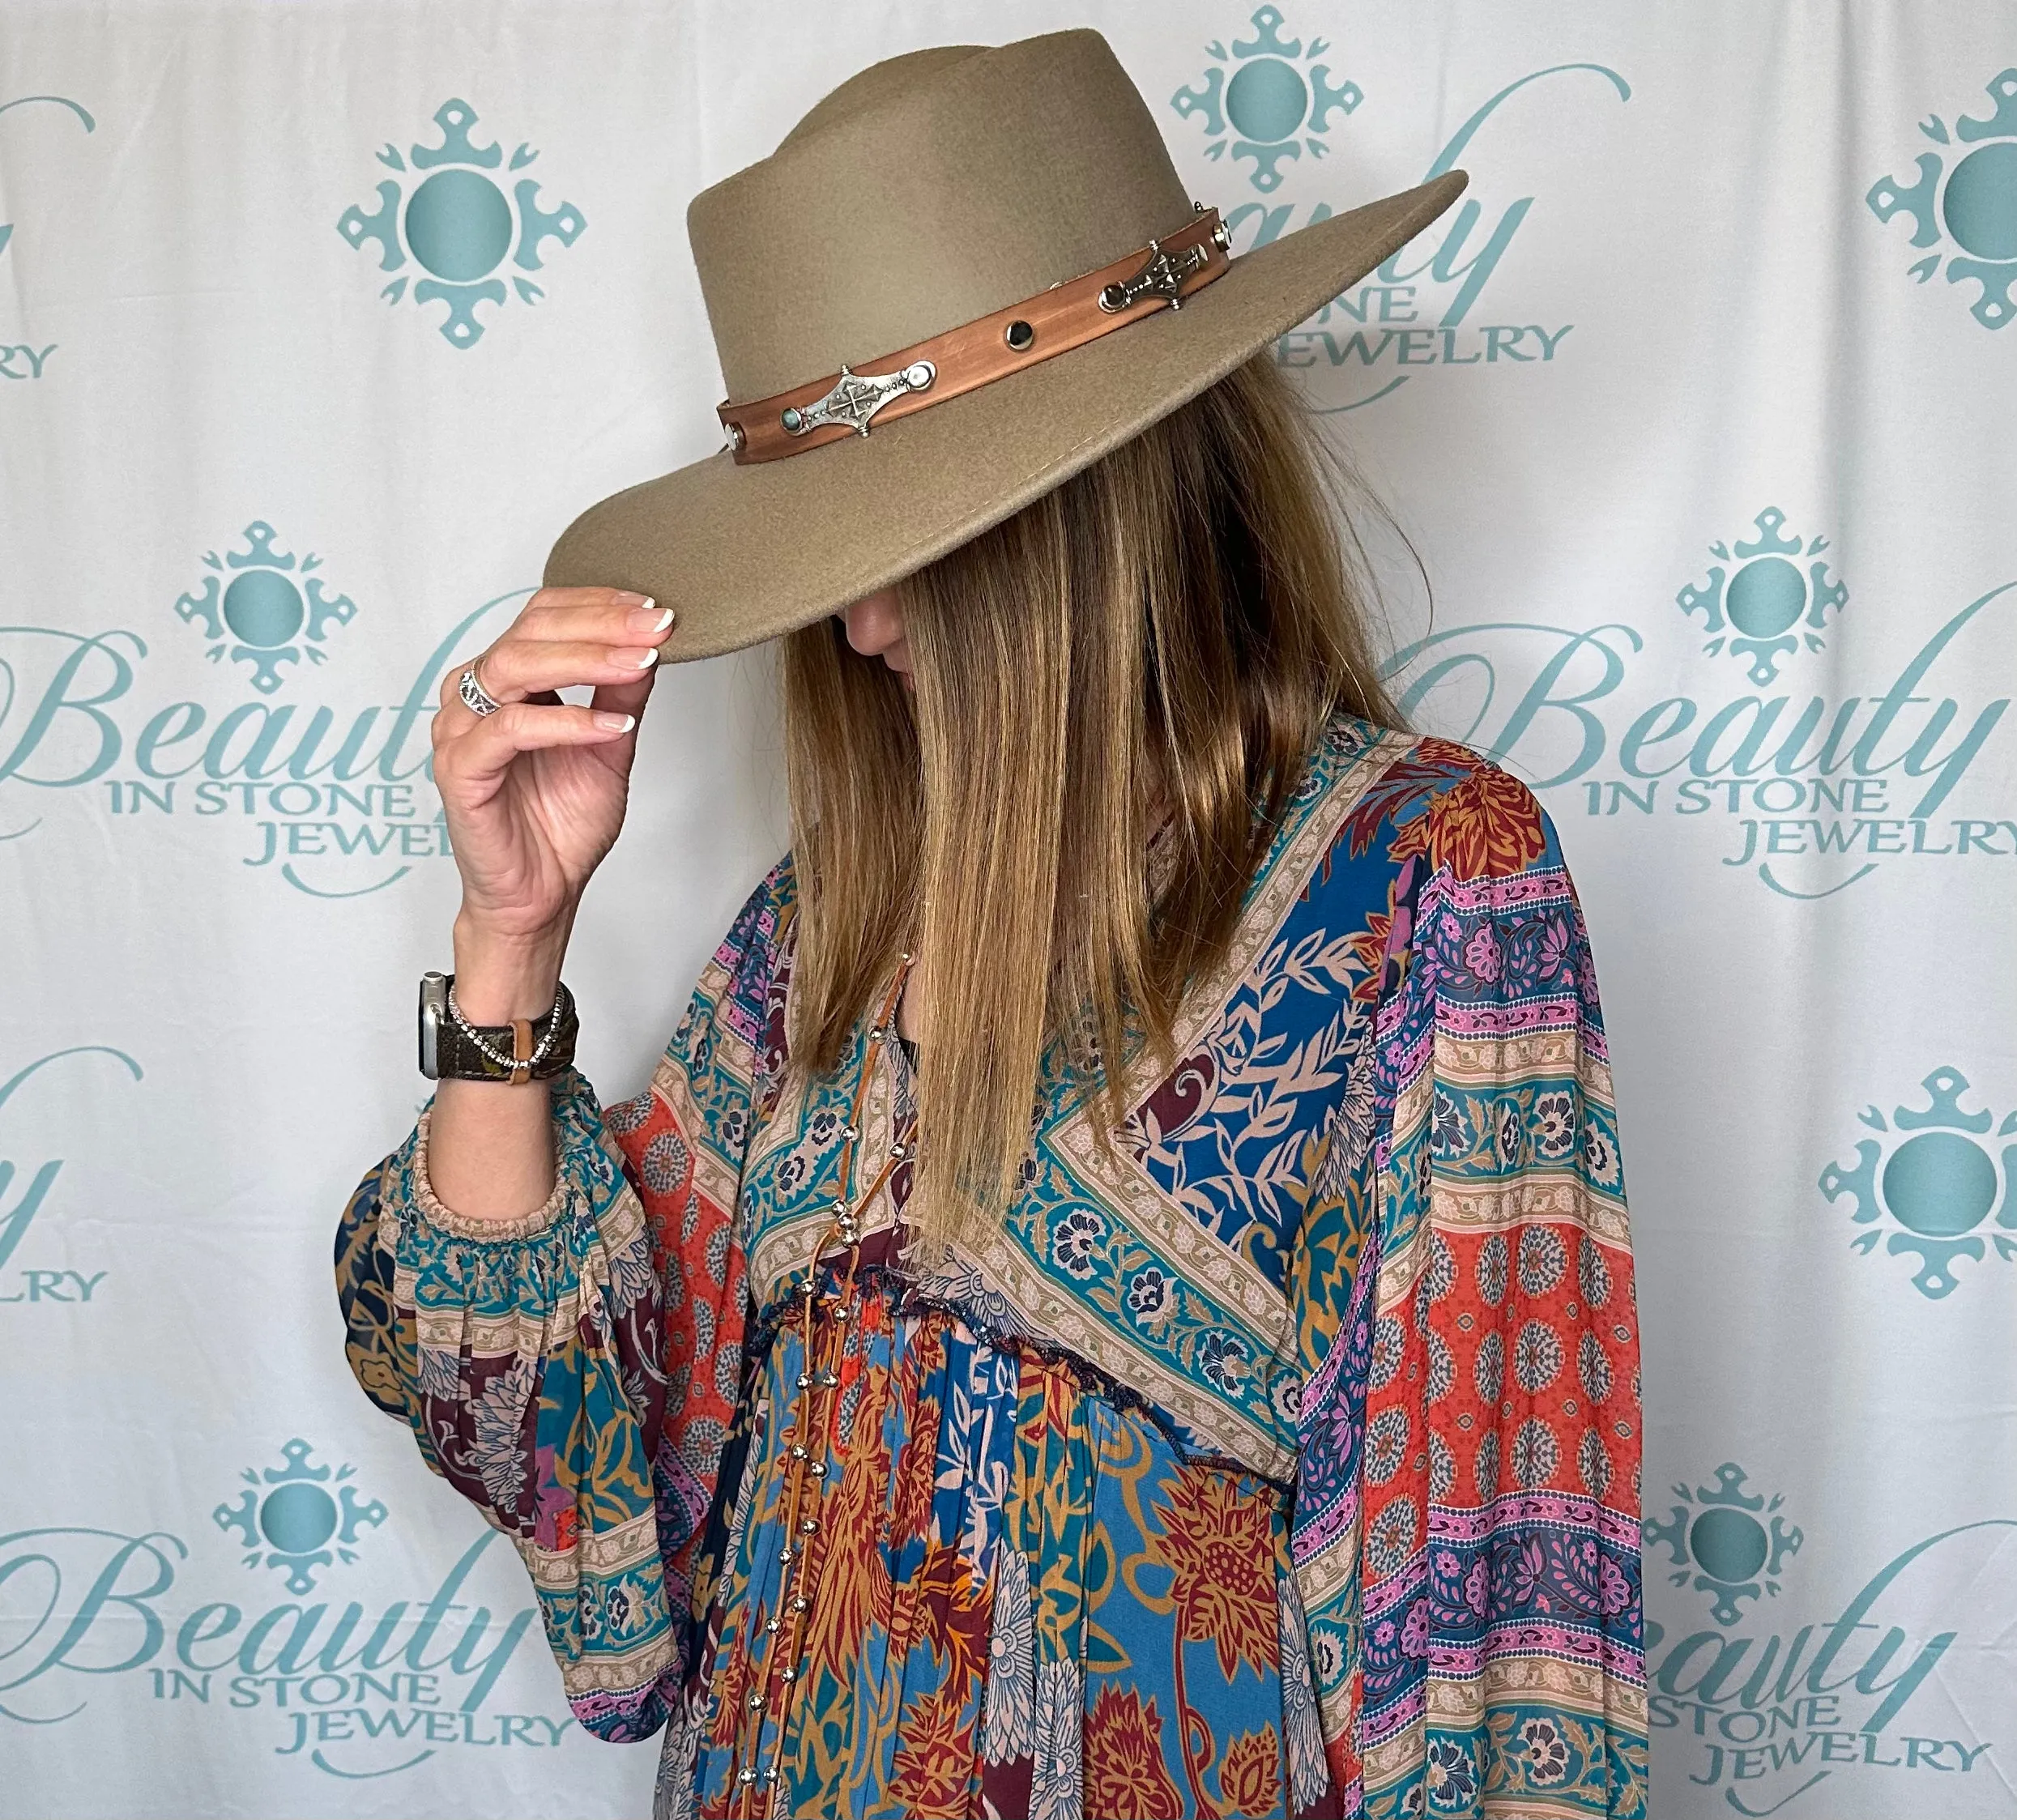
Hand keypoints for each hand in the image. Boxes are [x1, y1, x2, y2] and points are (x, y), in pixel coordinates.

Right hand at [432, 586, 674, 1012]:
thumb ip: (622, 694)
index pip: (544, 616)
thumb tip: (651, 642)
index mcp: (505, 681)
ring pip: (515, 667)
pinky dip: (566, 722)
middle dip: (601, 624)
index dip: (599, 605)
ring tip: (640, 663)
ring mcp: (461, 729)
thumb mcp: (610, 747)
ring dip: (586, 660)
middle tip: (655, 627)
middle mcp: (475, 695)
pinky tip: (612, 726)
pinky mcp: (460, 769)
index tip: (656, 610)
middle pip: (530, 630)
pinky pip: (510, 729)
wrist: (541, 894)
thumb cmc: (561, 825)